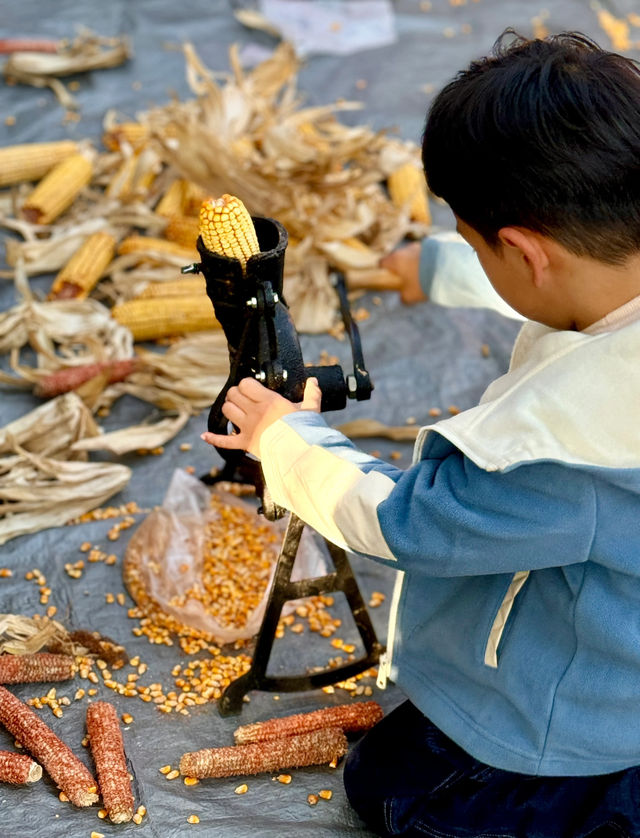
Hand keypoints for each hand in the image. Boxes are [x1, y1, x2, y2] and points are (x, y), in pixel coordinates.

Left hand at [200, 376, 321, 457]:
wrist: (299, 454)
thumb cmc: (305, 431)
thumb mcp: (311, 410)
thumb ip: (312, 394)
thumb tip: (314, 381)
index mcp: (269, 401)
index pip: (246, 384)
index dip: (247, 384)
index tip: (253, 388)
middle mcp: (254, 412)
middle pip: (233, 395)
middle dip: (235, 394)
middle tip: (242, 398)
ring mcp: (247, 428)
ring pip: (227, 411)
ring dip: (229, 409)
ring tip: (235, 410)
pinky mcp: (244, 443)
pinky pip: (224, 441)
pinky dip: (214, 438)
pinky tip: (205, 435)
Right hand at [380, 241, 426, 303]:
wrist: (447, 269)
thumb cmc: (423, 282)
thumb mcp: (410, 296)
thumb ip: (403, 297)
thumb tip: (402, 298)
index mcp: (395, 260)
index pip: (382, 263)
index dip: (383, 271)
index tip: (388, 278)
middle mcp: (404, 250)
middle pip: (397, 258)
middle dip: (400, 268)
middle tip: (407, 279)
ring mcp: (417, 246)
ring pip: (410, 255)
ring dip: (413, 263)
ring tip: (422, 275)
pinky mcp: (430, 245)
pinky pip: (422, 254)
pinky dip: (424, 260)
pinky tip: (431, 270)